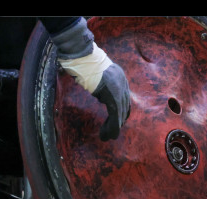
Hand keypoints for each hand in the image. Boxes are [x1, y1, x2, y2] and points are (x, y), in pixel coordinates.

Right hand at [49, 18, 130, 140]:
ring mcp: (118, 89)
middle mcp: (123, 83)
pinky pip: (115, 116)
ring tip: (107, 137)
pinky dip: (112, 127)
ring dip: (114, 128)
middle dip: (118, 122)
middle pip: (125, 108)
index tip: (116, 121)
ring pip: (120, 115)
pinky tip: (107, 134)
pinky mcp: (112, 96)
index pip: (124, 98)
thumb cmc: (82, 61)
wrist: (81, 54)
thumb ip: (101, 84)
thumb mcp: (96, 74)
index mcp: (120, 77)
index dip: (121, 112)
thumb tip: (100, 96)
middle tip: (111, 133)